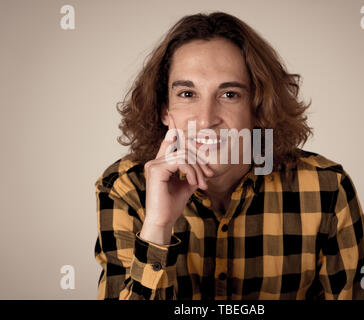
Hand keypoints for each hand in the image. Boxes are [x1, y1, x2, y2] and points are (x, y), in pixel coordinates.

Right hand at [140, 115, 213, 243]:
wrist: (163, 222)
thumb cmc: (172, 206)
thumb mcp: (185, 186)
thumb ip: (191, 174)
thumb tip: (201, 167)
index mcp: (160, 163)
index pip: (167, 141)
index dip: (171, 127)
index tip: (171, 114)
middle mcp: (154, 161)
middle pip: (183, 148)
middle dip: (199, 159)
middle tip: (209, 174)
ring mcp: (153, 164)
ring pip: (184, 155)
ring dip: (197, 169)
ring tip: (202, 184)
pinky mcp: (156, 170)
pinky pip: (180, 161)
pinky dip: (191, 171)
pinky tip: (194, 183)